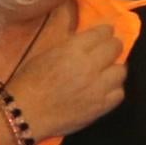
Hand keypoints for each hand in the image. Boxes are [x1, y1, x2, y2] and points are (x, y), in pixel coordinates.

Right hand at [3, 16, 128, 143]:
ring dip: (113, 69)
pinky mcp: (101, 106)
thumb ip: (69, 44)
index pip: (103, 32)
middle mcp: (90, 66)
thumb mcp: (45, 53)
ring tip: (104, 72)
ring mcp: (98, 87)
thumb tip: (87, 37)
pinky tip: (102, 90)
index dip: (104, 31)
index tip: (102, 34)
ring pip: (121, 70)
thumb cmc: (28, 82)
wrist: (24, 113)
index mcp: (73, 50)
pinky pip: (119, 93)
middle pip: (116, 47)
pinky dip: (113, 89)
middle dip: (112, 46)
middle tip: (106, 51)